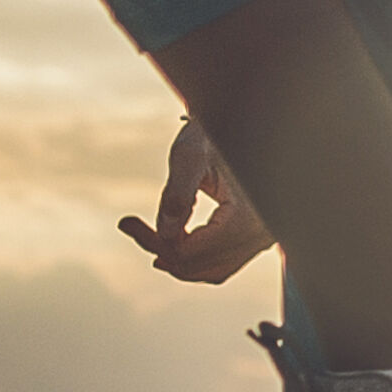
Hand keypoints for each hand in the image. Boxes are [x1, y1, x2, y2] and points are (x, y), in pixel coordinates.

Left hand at [119, 119, 270, 285]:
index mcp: (249, 215)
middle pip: (202, 265)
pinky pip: (225, 263)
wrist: (247, 121)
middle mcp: (263, 234)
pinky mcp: (260, 238)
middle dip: (162, 250)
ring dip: (177, 259)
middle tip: (129, 226)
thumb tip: (166, 233)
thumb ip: (178, 194)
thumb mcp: (190, 155)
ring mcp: (265, 240)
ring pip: (213, 271)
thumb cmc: (216, 131)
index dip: (157, 243)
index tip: (126, 222)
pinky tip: (171, 244)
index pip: (194, 251)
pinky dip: (197, 259)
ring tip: (144, 235)